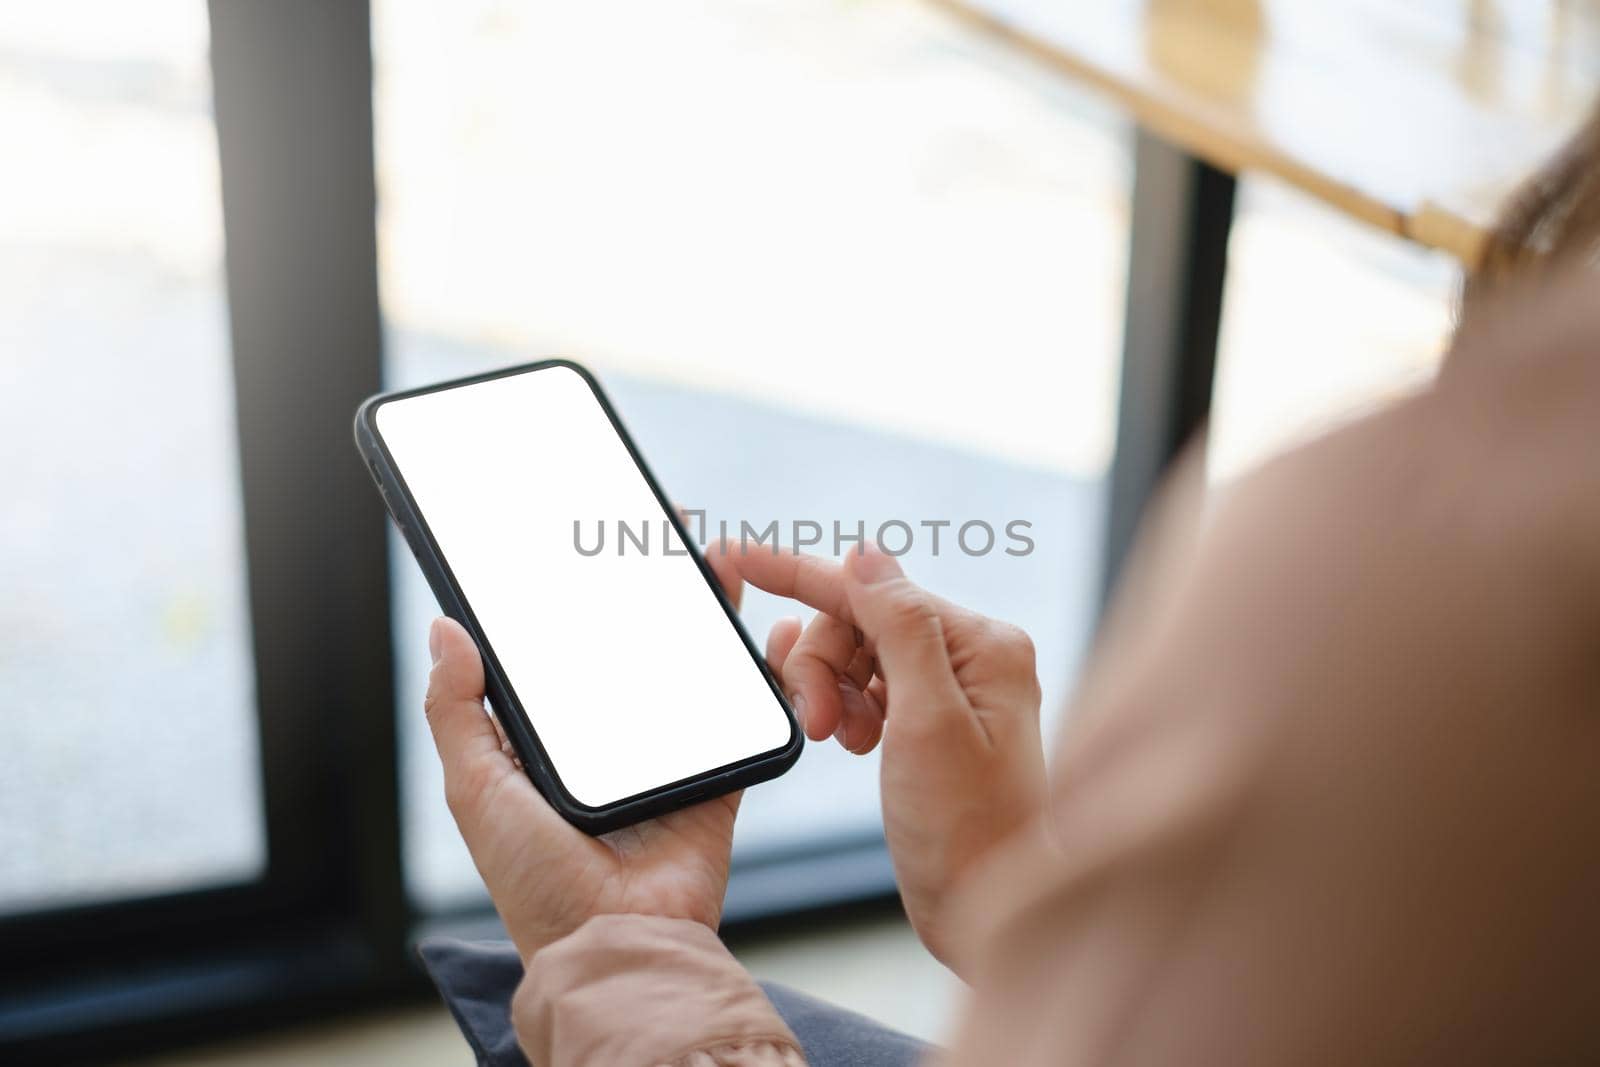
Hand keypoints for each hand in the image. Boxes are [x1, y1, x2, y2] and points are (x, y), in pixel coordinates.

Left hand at [422, 552, 800, 960]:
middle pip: (635, 653)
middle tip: (664, 537)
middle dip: (653, 595)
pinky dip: (762, 676)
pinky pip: (744, 718)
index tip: (589, 544)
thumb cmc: (533, 878)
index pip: (565, 656)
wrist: (615, 941)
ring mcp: (667, 759)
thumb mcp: (474, 787)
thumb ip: (457, 711)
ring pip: (693, 672)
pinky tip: (770, 628)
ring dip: (709, 618)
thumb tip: (445, 630)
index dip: (576, 601)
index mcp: (551, 745)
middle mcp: (611, 746)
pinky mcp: (717, 779)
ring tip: (721, 560)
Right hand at [730, 546, 1047, 968]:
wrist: (990, 917)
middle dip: (823, 665)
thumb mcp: (927, 724)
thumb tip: (867, 555)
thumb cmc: (968, 832)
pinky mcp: (936, 722)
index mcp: (983, 646)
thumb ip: (901, 629)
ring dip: (831, 691)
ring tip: (836, 739)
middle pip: (860, 621)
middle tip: (816, 725)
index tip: (737, 555)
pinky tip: (852, 742)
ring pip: (858, 654)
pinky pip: (869, 687)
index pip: (874, 591)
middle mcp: (975, 657)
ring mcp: (957, 690)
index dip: (800, 573)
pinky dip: (847, 709)